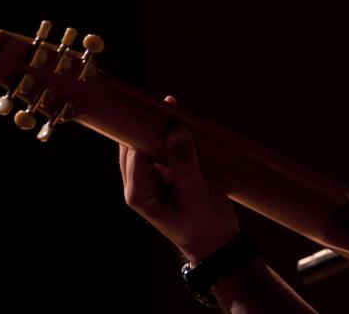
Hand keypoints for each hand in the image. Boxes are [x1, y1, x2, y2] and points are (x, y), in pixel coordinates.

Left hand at [120, 96, 238, 263]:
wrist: (215, 244)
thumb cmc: (204, 224)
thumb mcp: (196, 194)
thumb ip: (184, 163)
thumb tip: (176, 131)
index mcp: (139, 192)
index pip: (133, 151)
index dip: (142, 128)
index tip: (156, 108)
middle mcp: (139, 185)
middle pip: (133, 145)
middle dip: (147, 124)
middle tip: (166, 104)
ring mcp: (150, 181)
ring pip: (145, 146)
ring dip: (157, 129)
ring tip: (172, 109)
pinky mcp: (163, 177)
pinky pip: (159, 150)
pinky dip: (167, 137)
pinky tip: (179, 123)